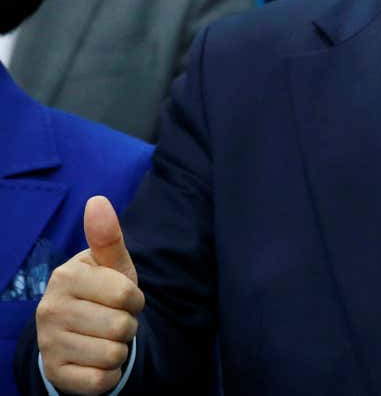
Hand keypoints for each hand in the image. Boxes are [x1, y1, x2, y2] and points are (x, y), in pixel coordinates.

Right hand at [36, 197, 143, 395]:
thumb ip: (108, 236)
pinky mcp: (55, 373)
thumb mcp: (110, 265)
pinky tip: (96, 360)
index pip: (126, 295)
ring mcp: (49, 344)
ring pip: (113, 354)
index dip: (134, 300)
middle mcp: (49, 310)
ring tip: (104, 338)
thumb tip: (97, 200)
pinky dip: (109, 373)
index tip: (121, 298)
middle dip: (127, 325)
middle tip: (112, 320)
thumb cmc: (101, 292)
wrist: (76, 333)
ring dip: (119, 349)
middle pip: (121, 327)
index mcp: (65, 277)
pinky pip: (102, 380)